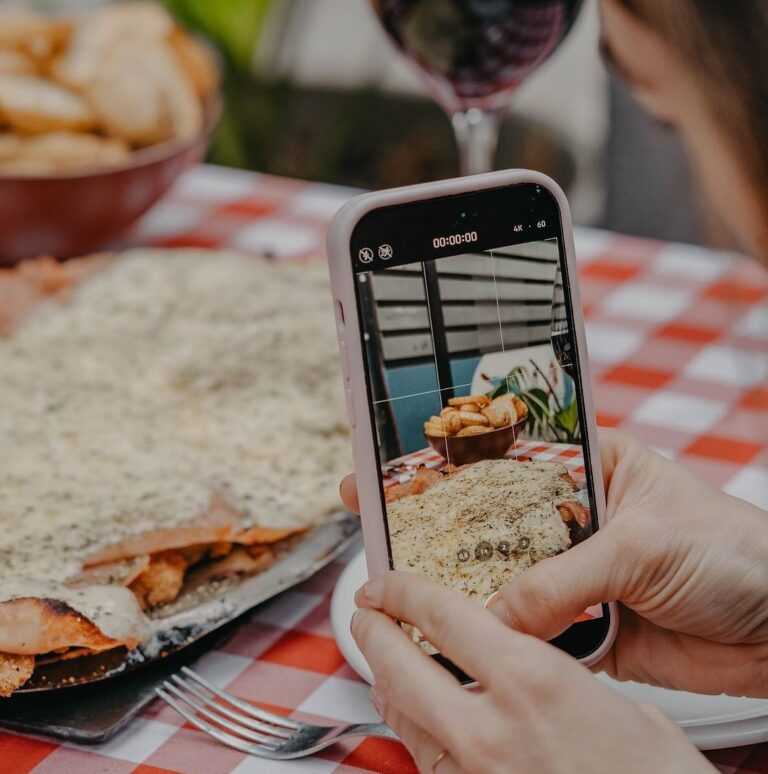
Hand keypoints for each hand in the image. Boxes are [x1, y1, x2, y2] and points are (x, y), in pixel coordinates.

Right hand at [340, 428, 767, 696]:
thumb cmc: (732, 553)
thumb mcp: (640, 546)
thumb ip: (563, 580)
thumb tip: (500, 616)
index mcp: (588, 469)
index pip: (501, 460)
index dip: (443, 463)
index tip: (385, 468)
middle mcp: (574, 517)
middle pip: (493, 523)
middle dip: (438, 529)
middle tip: (377, 529)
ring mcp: (577, 572)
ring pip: (506, 580)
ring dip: (467, 591)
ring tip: (406, 594)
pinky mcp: (588, 624)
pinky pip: (533, 632)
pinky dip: (503, 641)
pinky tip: (464, 641)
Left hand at [352, 571, 712, 773]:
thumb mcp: (637, 719)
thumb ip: (577, 687)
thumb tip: (559, 682)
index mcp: (533, 682)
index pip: (443, 615)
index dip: (402, 590)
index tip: (385, 580)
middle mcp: (491, 727)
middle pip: (400, 665)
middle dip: (373, 631)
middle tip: (365, 611)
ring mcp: (475, 773)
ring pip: (402, 715)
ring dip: (383, 679)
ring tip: (378, 659)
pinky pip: (424, 758)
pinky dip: (408, 728)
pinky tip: (410, 718)